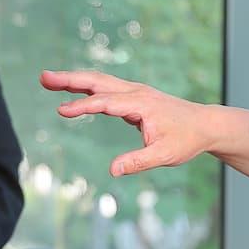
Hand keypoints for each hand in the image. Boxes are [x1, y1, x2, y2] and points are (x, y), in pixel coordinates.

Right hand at [41, 69, 214, 176]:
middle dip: (69, 79)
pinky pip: (105, 88)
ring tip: (48, 80)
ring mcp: (135, 92)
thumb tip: (112, 170)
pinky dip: (86, 86)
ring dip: (74, 79)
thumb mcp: (165, 155)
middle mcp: (136, 92)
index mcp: (142, 104)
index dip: (82, 106)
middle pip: (97, 81)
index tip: (61, 110)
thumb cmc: (187, 140)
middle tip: (43, 77)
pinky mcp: (134, 97)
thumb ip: (138, 162)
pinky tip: (72, 90)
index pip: (106, 103)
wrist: (205, 125)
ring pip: (100, 81)